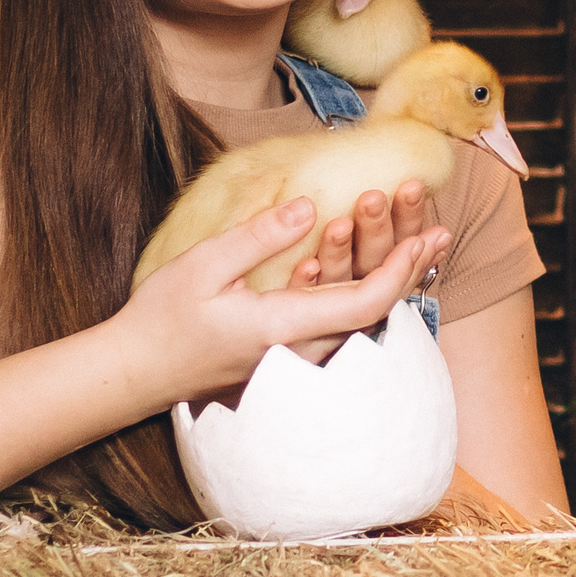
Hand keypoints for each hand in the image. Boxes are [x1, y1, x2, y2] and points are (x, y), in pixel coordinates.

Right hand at [108, 199, 448, 408]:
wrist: (136, 372)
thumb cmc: (162, 318)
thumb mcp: (204, 265)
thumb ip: (259, 236)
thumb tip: (312, 204)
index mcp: (282, 328)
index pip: (362, 303)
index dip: (399, 270)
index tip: (422, 236)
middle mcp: (298, 352)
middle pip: (372, 314)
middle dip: (408, 270)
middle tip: (439, 231)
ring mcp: (293, 361)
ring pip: (357, 321)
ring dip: (388, 280)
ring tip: (417, 242)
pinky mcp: (284, 358)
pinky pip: (333, 325)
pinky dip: (359, 292)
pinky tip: (366, 265)